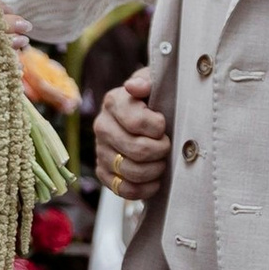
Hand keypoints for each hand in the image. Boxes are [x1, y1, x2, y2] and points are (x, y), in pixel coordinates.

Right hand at [93, 66, 171, 203]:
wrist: (148, 120)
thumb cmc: (156, 100)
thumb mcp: (156, 83)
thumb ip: (147, 80)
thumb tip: (133, 87)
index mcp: (113, 101)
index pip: (137, 122)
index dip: (158, 128)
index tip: (164, 125)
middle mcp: (102, 126)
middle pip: (137, 150)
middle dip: (160, 150)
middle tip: (167, 146)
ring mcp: (101, 151)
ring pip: (131, 171)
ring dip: (155, 170)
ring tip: (162, 161)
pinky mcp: (103, 172)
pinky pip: (123, 189)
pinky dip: (144, 188)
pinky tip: (154, 180)